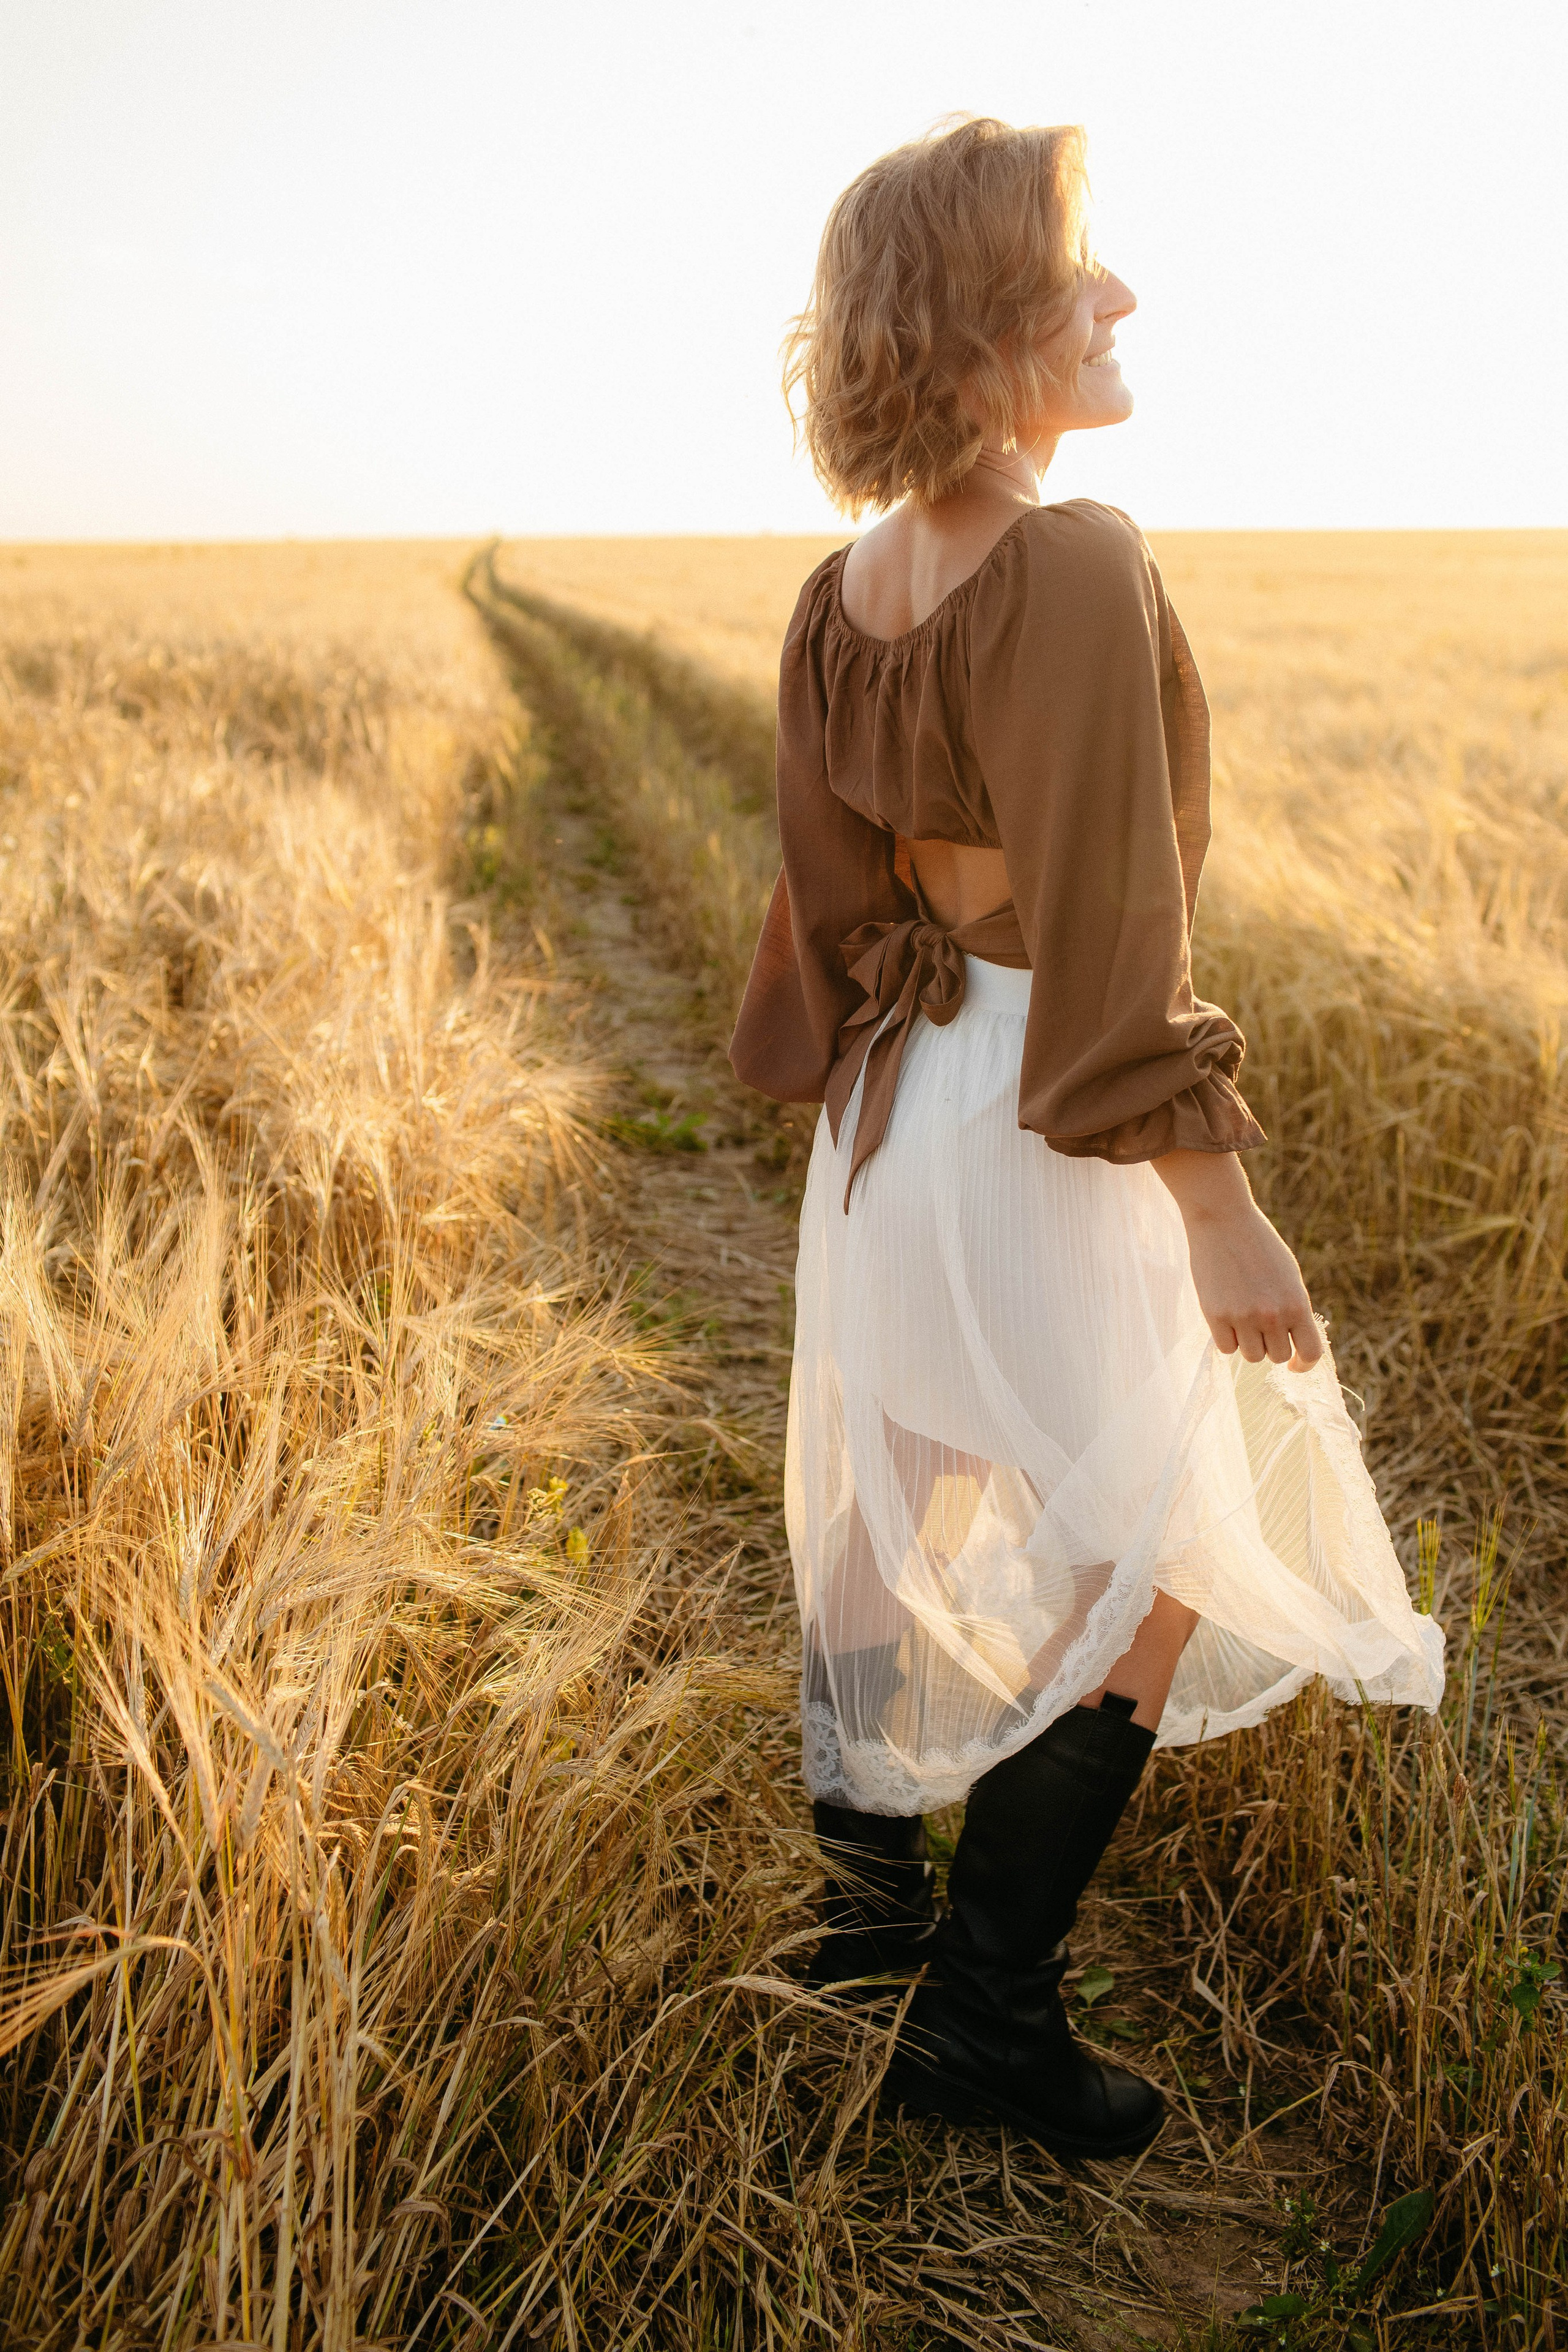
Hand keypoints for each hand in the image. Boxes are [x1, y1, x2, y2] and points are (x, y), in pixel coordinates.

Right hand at [1152, 1150, 1322, 1371]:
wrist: (1223, 1218)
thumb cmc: (1258, 1244)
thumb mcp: (1288, 1276)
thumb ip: (1293, 1309)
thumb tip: (1293, 1342)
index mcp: (1297, 1304)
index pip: (1310, 1353)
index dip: (1304, 1364)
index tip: (1296, 1364)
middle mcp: (1273, 1315)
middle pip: (1278, 1356)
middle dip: (1272, 1345)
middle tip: (1261, 1325)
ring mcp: (1243, 1317)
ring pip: (1252, 1356)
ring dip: (1249, 1343)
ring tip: (1242, 1317)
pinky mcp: (1216, 1316)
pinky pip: (1227, 1348)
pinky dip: (1227, 1338)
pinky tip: (1225, 1315)